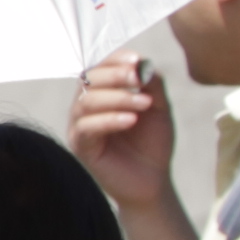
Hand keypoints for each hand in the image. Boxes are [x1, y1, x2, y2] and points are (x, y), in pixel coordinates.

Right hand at [67, 54, 175, 207]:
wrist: (152, 180)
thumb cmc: (152, 143)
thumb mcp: (159, 108)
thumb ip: (152, 85)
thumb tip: (143, 64)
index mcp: (102, 93)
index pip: (100, 67)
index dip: (115, 60)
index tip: (136, 61)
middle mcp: (86, 105)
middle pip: (89, 80)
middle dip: (115, 76)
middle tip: (139, 80)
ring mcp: (80, 125)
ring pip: (86, 101)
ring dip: (117, 98)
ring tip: (145, 104)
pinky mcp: (80, 146)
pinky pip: (87, 126)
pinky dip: (109, 120)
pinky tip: (131, 121)